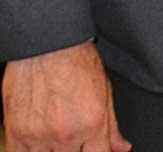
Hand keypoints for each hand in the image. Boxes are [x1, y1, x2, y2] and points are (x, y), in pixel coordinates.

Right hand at [3, 42, 131, 151]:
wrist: (48, 45)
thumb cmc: (76, 62)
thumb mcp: (105, 91)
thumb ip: (112, 127)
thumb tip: (121, 148)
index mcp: (92, 124)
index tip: (97, 151)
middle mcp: (66, 134)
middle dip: (77, 151)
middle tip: (76, 140)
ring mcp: (38, 136)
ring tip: (58, 139)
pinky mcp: (16, 132)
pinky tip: (40, 144)